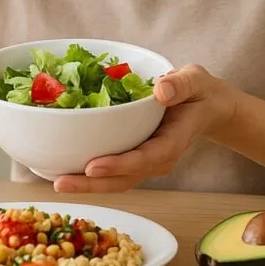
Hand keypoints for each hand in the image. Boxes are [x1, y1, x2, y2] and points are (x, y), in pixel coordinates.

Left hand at [52, 64, 236, 193]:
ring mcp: (146, 162)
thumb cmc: (200, 92)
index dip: (119, 165)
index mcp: (173, 142)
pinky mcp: (137, 159)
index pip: (145, 158)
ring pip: (116, 181)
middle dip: (92, 184)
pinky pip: (113, 172)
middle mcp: (158, 159)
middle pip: (124, 179)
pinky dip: (90, 174)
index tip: (93, 166)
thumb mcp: (196, 81)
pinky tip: (66, 169)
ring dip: (87, 184)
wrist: (208, 109)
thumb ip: (181, 84)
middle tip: (60, 183)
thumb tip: (160, 89)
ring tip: (56, 183)